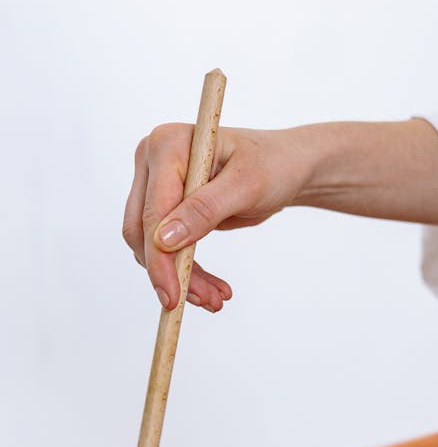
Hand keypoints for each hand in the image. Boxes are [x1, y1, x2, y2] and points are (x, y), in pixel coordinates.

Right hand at [122, 124, 316, 310]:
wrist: (286, 167)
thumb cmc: (272, 165)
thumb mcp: (246, 186)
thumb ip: (205, 209)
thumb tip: (164, 240)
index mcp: (167, 144)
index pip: (153, 210)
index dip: (160, 258)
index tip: (174, 296)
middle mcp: (153, 160)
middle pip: (143, 230)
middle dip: (171, 272)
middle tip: (206, 302)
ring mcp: (157, 183)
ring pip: (152, 245)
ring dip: (181, 277)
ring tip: (215, 299)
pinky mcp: (168, 206)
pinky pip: (166, 247)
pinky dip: (186, 271)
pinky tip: (210, 289)